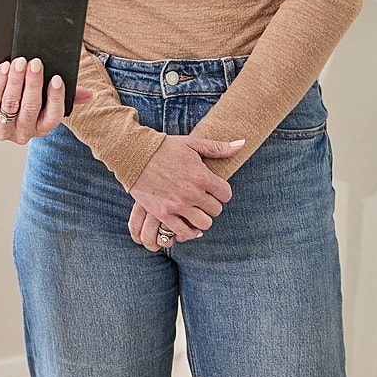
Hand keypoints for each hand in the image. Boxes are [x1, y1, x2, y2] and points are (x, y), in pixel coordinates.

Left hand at [0, 56, 89, 144]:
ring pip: (12, 103)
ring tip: (19, 62)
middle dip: (33, 83)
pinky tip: (4, 68)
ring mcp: (3, 129)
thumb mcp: (43, 100)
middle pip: (31, 107)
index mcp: (42, 126)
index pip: (54, 116)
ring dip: (16, 80)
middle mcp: (24, 132)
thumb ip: (65, 96)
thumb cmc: (21, 101)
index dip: (56, 98)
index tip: (56, 78)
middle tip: (35, 63)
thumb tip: (88, 94)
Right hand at [128, 134, 244, 250]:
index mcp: (202, 176)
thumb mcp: (192, 144)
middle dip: (211, 205)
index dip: (222, 192)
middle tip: (203, 199)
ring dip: (201, 218)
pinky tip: (186, 223)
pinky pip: (183, 232)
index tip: (214, 189)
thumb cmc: (165, 147)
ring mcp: (177, 205)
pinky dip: (187, 231)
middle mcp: (192, 193)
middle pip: (216, 210)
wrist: (135, 155)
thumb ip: (218, 148)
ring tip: (195, 211)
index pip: (226, 194)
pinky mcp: (163, 214)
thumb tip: (242, 144)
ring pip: (203, 224)